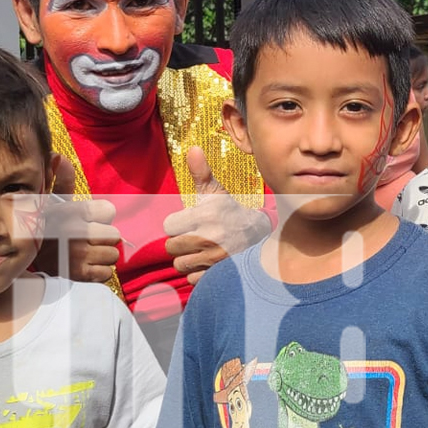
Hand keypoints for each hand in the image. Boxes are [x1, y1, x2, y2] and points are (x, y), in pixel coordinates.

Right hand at [38, 155, 121, 282]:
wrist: (21, 255)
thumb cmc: (41, 224)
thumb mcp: (49, 199)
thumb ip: (61, 179)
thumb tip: (59, 156)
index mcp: (74, 212)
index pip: (110, 211)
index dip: (101, 217)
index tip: (87, 220)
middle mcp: (78, 233)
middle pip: (114, 235)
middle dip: (103, 237)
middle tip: (87, 238)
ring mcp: (79, 255)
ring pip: (112, 254)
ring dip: (102, 255)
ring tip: (86, 252)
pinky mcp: (79, 274)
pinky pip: (106, 273)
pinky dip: (98, 271)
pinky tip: (85, 265)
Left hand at [164, 148, 269, 283]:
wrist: (260, 235)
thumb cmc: (230, 211)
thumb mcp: (216, 191)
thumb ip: (201, 171)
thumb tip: (192, 149)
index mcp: (205, 215)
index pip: (168, 226)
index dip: (177, 224)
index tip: (189, 222)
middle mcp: (209, 238)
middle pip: (171, 247)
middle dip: (180, 242)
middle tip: (194, 236)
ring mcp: (214, 258)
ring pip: (180, 264)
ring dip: (187, 259)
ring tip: (200, 250)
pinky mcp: (218, 274)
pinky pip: (192, 278)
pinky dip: (197, 273)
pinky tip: (208, 262)